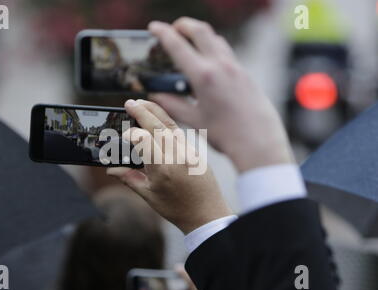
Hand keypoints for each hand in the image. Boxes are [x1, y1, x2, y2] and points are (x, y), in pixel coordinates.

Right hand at [107, 99, 230, 233]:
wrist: (208, 214)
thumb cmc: (178, 209)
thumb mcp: (149, 196)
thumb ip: (129, 179)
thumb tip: (111, 169)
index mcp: (162, 169)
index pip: (143, 139)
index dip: (131, 133)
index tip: (124, 134)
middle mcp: (176, 156)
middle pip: (157, 126)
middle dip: (142, 112)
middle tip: (129, 103)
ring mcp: (188, 152)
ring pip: (170, 125)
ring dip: (155, 112)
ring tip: (142, 103)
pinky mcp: (195, 151)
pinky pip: (179, 132)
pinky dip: (167, 123)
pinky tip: (159, 119)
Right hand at [148, 17, 293, 172]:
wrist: (258, 141)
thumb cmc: (226, 134)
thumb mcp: (194, 119)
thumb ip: (172, 105)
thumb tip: (156, 98)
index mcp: (204, 76)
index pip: (178, 45)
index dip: (162, 32)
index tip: (154, 27)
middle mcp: (221, 65)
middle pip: (200, 30)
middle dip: (183, 25)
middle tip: (172, 28)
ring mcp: (235, 67)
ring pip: (215, 38)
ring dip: (200, 34)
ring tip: (189, 43)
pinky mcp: (245, 73)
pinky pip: (227, 52)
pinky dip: (213, 48)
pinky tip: (208, 62)